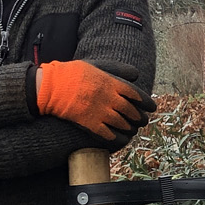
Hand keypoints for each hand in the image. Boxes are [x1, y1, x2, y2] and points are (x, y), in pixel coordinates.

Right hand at [36, 60, 155, 140]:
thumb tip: (136, 75)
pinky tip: (120, 139)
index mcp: (111, 82)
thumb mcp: (96, 65)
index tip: (152, 107)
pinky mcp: (90, 124)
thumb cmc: (73, 73)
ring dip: (130, 128)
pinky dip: (117, 138)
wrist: (51, 86)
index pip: (135, 94)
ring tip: (133, 129)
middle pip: (131, 110)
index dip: (146, 102)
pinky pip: (108, 134)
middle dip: (140, 117)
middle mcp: (108, 98)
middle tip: (144, 120)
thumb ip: (117, 69)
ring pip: (122, 123)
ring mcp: (99, 112)